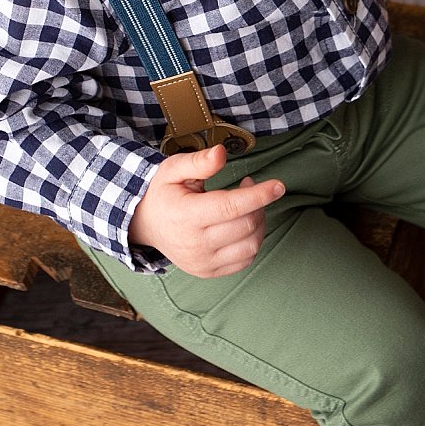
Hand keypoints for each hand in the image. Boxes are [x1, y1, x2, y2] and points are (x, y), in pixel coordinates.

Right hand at [127, 143, 284, 277]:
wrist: (146, 225)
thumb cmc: (163, 193)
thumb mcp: (172, 169)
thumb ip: (199, 161)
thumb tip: (221, 153)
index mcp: (185, 216)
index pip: (231, 207)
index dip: (258, 195)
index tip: (278, 185)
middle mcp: (194, 244)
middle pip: (245, 226)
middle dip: (258, 203)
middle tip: (249, 184)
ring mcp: (202, 262)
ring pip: (250, 245)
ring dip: (259, 222)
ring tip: (248, 205)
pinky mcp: (209, 272)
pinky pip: (245, 260)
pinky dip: (253, 240)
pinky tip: (243, 224)